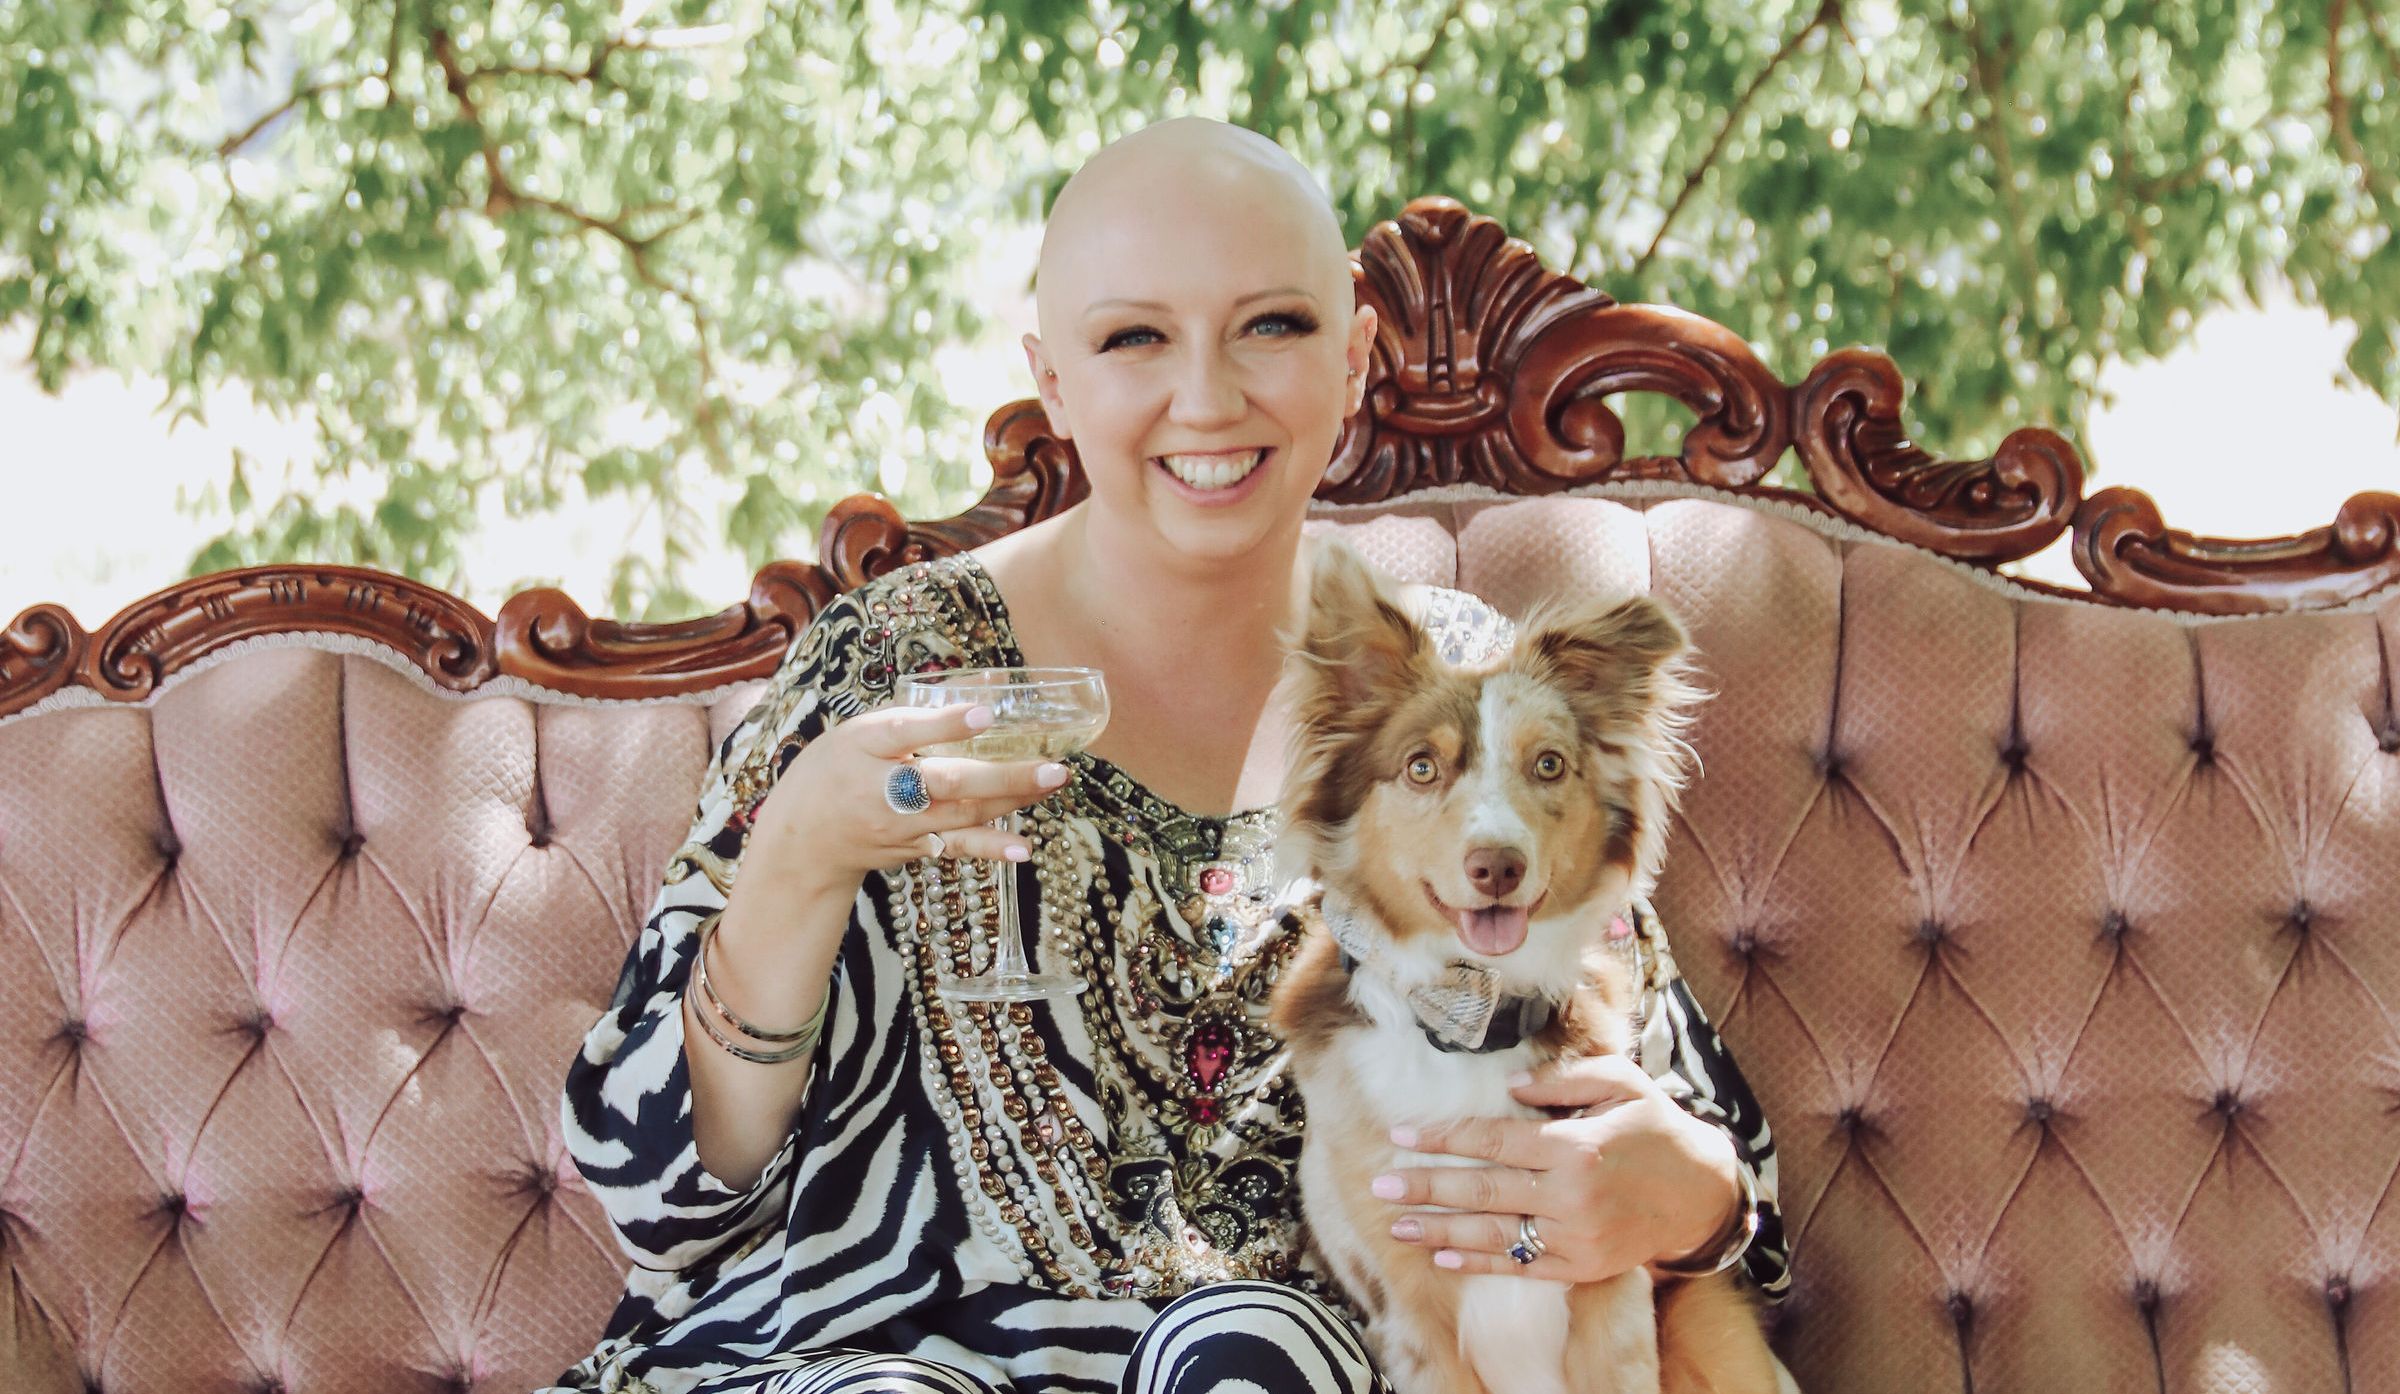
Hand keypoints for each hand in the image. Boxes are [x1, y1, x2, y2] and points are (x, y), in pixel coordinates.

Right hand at [746, 701, 1070, 885]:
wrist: (803, 837)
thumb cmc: (840, 767)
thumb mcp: (868, 728)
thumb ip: (927, 709)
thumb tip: (993, 682)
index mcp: (865, 744)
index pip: (905, 731)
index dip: (944, 723)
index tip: (984, 713)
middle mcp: (881, 787)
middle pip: (947, 781)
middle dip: (1004, 775)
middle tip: (1054, 766)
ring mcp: (898, 824)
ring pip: (962, 813)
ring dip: (1012, 800)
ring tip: (1054, 783)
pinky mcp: (911, 847)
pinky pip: (956, 847)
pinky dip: (991, 848)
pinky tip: (1024, 850)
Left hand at [1371, 1054, 1741, 1282]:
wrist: (1702, 1193)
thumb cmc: (1655, 1128)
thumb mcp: (1620, 1083)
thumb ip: (1562, 1080)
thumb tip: (1510, 1086)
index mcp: (1574, 1145)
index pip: (1493, 1140)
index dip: (1444, 1137)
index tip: (1402, 1135)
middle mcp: (1571, 1195)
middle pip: (1484, 1191)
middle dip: (1427, 1187)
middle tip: (1381, 1185)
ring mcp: (1576, 1236)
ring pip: (1495, 1235)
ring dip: (1441, 1230)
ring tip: (1398, 1226)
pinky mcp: (1583, 1266)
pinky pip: (1523, 1268)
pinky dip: (1482, 1264)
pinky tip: (1445, 1257)